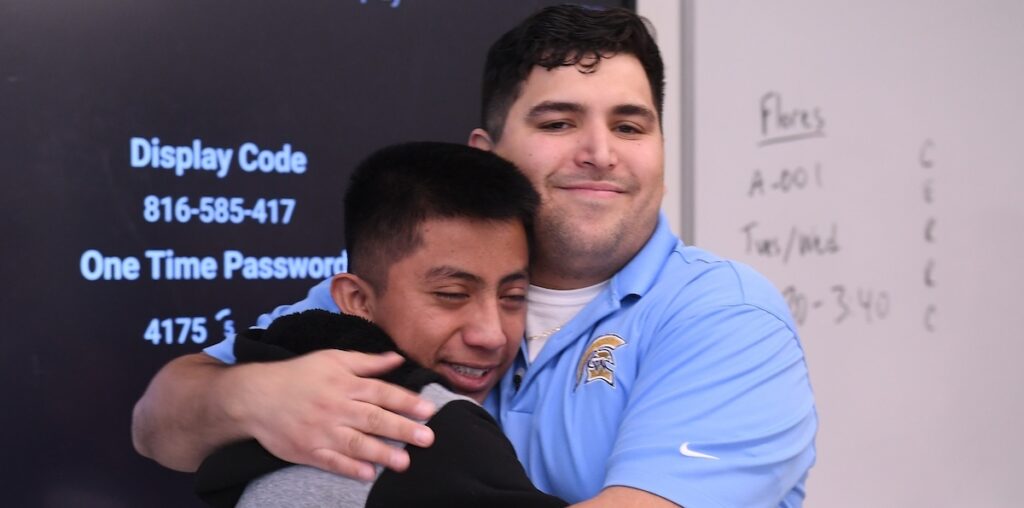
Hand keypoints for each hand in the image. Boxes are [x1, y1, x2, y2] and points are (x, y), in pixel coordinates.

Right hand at [220, 349, 436, 479]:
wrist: (256, 397)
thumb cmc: (299, 375)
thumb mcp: (332, 359)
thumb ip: (367, 362)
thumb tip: (398, 358)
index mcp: (343, 383)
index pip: (381, 392)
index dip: (406, 401)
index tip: (428, 410)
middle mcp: (335, 407)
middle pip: (373, 418)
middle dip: (402, 429)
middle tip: (427, 438)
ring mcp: (321, 430)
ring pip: (355, 443)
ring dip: (382, 453)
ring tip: (405, 462)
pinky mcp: (307, 450)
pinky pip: (332, 462)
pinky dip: (350, 468)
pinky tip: (369, 474)